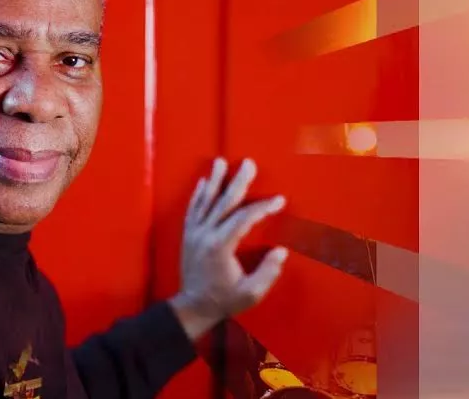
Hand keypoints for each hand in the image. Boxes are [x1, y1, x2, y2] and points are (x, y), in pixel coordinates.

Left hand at [169, 157, 287, 340]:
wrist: (192, 306)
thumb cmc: (224, 300)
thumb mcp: (251, 293)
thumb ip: (267, 272)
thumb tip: (281, 251)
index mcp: (220, 246)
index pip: (244, 218)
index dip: (262, 208)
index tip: (278, 200)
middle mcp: (205, 234)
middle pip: (223, 202)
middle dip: (238, 181)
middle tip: (248, 163)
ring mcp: (193, 233)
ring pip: (205, 201)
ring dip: (214, 180)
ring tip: (220, 161)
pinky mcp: (187, 234)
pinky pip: (192, 209)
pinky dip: (198, 194)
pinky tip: (203, 182)